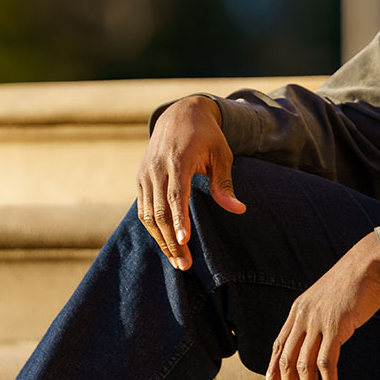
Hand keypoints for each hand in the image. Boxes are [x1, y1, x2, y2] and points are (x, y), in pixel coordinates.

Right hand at [136, 95, 245, 270]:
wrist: (179, 114)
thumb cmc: (207, 136)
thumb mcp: (222, 154)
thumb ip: (225, 183)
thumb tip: (238, 210)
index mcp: (179, 160)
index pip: (176, 195)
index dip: (179, 220)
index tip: (185, 242)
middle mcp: (157, 168)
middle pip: (159, 211)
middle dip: (171, 241)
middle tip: (185, 265)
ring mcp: (146, 174)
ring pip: (147, 214)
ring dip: (161, 240)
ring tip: (177, 261)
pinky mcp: (141, 179)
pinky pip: (143, 209)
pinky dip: (152, 229)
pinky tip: (167, 243)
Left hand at [263, 231, 379, 379]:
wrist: (371, 261)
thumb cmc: (356, 280)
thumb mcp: (330, 299)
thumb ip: (321, 317)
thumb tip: (324, 339)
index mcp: (299, 310)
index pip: (278, 346)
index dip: (272, 371)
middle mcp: (303, 316)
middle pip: (287, 362)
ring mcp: (318, 320)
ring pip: (304, 367)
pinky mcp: (335, 325)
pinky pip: (326, 362)